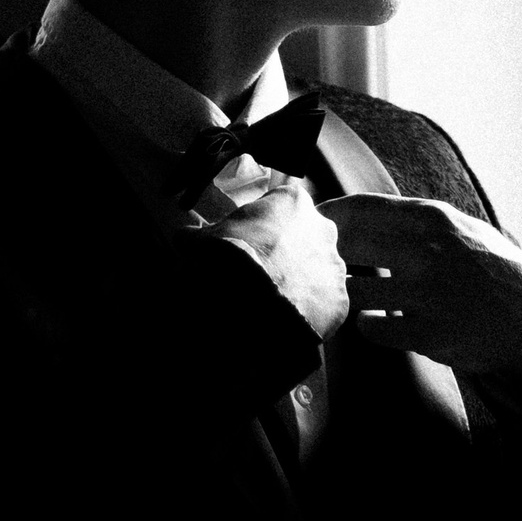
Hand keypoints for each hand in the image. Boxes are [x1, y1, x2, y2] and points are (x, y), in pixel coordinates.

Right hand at [209, 173, 350, 338]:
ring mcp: (335, 265)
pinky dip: (308, 310)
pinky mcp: (340, 299)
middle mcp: (323, 228)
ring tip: (273, 299)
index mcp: (292, 201)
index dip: (260, 226)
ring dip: (299, 280)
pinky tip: (287, 318)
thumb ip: (196, 234)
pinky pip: (323, 303)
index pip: (278, 206)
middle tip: (262, 271)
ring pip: (316, 270)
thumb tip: (181, 236)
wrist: (250, 305)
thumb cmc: (228, 259)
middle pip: (304, 237)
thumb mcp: (203, 240)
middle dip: (286, 251)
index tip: (247, 243)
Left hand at [322, 194, 521, 383]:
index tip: (308, 225)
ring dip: (346, 295)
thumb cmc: (489, 268)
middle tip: (317, 264)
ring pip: (353, 291)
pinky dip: (368, 326)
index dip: (325, 217)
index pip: (359, 209)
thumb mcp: (457, 228)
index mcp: (432, 219)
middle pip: (346, 247)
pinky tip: (379, 322)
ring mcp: (427, 295)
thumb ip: (409, 219)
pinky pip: (370, 328)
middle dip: (324, 256)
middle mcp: (428, 252)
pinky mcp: (427, 334)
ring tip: (353, 295)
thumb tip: (347, 214)